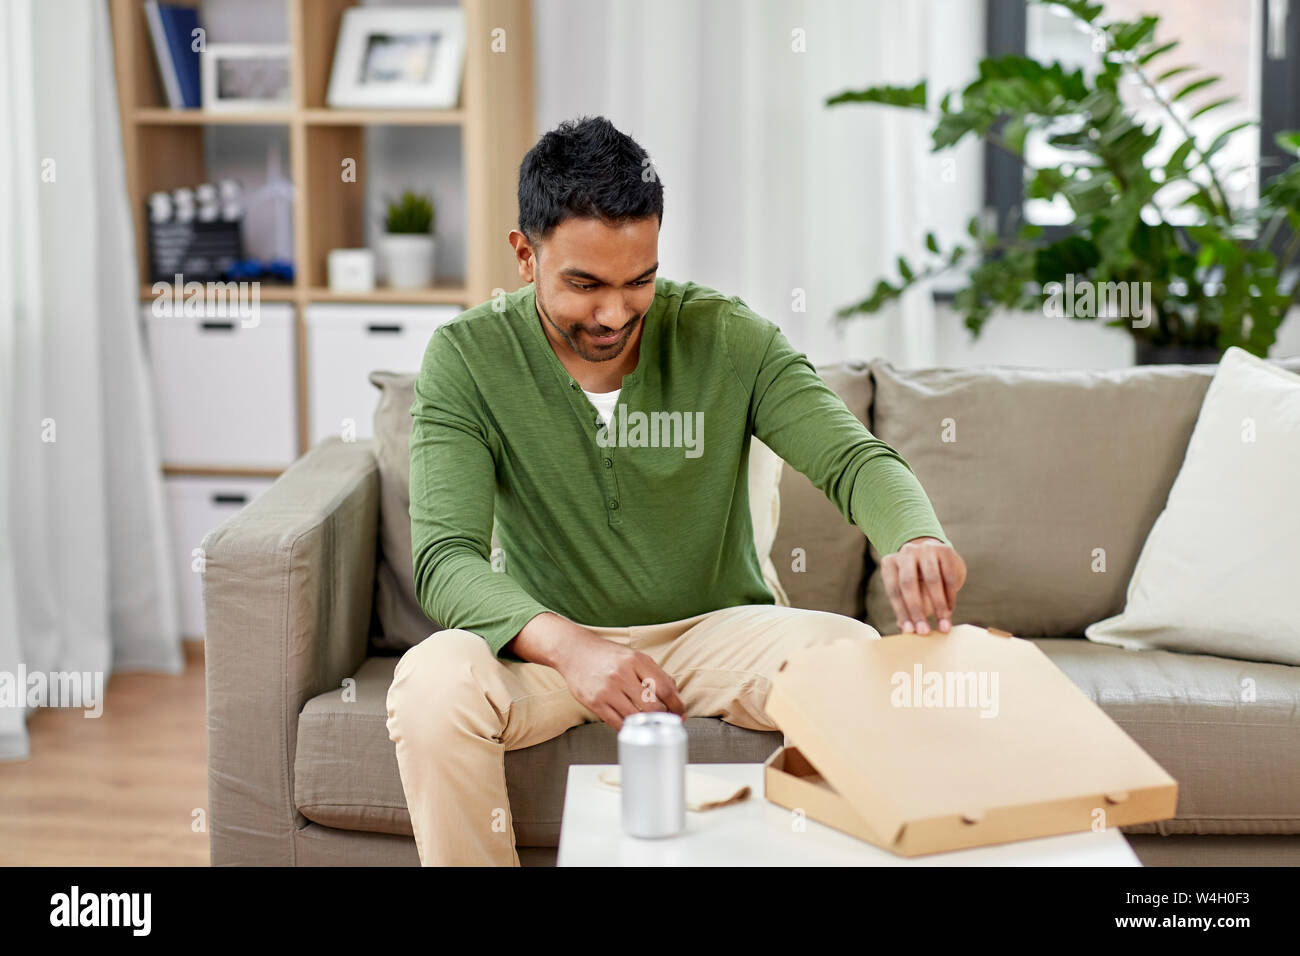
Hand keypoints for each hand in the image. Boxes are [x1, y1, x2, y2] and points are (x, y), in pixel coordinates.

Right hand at [553, 630, 685, 731]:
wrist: (573, 651)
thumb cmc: (607, 655)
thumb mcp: (634, 656)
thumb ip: (656, 673)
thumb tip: (675, 695)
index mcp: (635, 660)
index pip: (665, 688)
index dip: (676, 704)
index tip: (680, 711)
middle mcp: (621, 674)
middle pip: (653, 706)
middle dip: (664, 717)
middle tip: (668, 720)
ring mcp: (607, 690)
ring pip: (636, 718)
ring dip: (647, 724)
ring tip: (651, 722)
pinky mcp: (594, 703)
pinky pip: (618, 724)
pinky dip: (629, 727)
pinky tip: (633, 724)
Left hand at [881, 536, 966, 634]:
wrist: (937, 558)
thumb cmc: (918, 581)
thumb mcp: (907, 592)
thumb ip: (905, 609)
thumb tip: (904, 629)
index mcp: (890, 563)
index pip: (894, 590)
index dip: (901, 612)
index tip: (909, 631)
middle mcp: (906, 552)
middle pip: (908, 583)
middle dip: (917, 610)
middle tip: (924, 631)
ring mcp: (925, 549)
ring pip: (932, 580)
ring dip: (938, 606)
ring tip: (943, 626)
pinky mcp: (945, 550)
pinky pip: (949, 577)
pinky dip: (950, 597)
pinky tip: (949, 611)